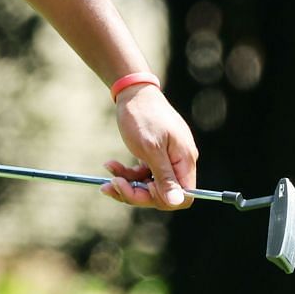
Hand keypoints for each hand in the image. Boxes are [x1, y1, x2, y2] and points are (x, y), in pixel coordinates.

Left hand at [101, 85, 197, 209]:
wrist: (132, 91)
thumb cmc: (142, 117)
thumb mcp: (151, 149)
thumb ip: (165, 177)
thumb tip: (178, 202)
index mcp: (185, 160)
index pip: (184, 197)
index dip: (162, 200)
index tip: (141, 190)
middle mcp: (179, 161)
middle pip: (163, 194)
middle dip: (137, 193)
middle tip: (113, 184)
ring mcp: (167, 158)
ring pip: (150, 185)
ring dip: (128, 184)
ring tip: (109, 176)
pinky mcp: (155, 155)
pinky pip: (143, 174)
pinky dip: (127, 173)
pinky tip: (111, 165)